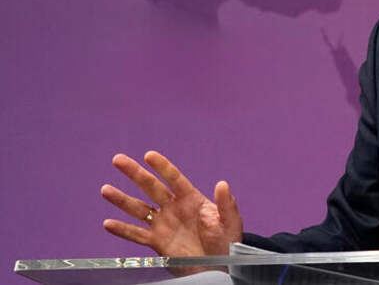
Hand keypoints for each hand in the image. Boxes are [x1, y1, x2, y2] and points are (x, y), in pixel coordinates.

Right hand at [100, 151, 242, 256]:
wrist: (218, 265)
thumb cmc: (227, 241)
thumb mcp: (231, 221)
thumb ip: (226, 204)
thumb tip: (223, 184)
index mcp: (192, 199)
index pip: (174, 179)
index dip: (162, 167)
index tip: (149, 155)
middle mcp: (174, 208)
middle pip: (151, 187)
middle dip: (135, 173)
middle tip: (118, 160)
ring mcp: (164, 224)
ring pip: (139, 209)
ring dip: (122, 200)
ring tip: (105, 189)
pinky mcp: (158, 243)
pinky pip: (137, 234)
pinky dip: (123, 230)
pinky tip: (108, 223)